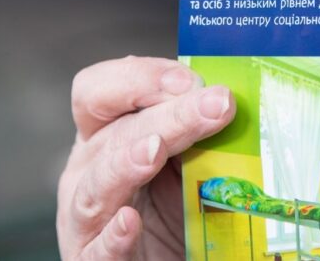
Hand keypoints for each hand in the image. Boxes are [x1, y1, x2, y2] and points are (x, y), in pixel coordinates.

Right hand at [56, 56, 234, 259]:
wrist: (175, 257)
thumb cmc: (178, 205)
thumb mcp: (190, 158)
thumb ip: (201, 126)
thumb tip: (234, 94)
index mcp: (107, 134)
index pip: (100, 89)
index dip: (140, 77)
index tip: (191, 79)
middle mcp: (89, 169)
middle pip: (117, 131)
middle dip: (169, 115)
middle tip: (217, 105)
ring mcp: (85, 218)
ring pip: (98, 185)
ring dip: (126, 164)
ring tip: (154, 151)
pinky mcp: (93, 260)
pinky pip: (97, 250)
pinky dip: (112, 236)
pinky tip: (129, 223)